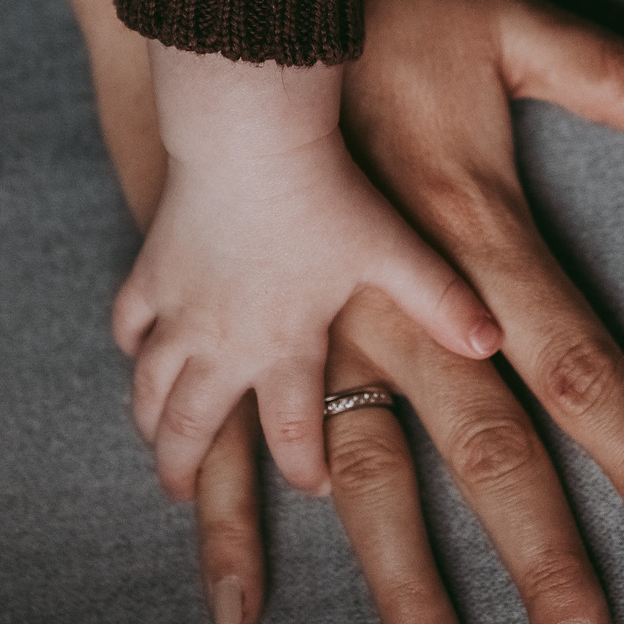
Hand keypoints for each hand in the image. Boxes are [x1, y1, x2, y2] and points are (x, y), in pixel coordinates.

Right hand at [116, 50, 501, 500]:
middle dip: (185, 469)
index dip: (302, 468)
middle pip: (193, 426)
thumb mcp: (394, 248)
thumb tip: (494, 342)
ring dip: (149, 423)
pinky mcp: (152, 269)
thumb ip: (442, 300)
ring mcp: (180, 309)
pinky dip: (131, 346)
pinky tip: (137, 354)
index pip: (293, 432)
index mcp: (286, 347)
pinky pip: (129, 323)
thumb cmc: (327, 189)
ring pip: (150, 386)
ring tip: (155, 447)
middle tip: (182, 493)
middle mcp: (224, 342)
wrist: (251, 130)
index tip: (312, 486)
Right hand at [195, 0, 623, 623]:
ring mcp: (304, 323)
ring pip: (359, 478)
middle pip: (484, 454)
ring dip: (400, 582)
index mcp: (471, 238)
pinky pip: (228, 442)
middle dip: (542, 561)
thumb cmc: (369, 2)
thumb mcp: (503, 24)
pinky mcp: (232, 321)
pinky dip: (231, 522)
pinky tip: (240, 604)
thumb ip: (615, 75)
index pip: (578, 364)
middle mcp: (393, 304)